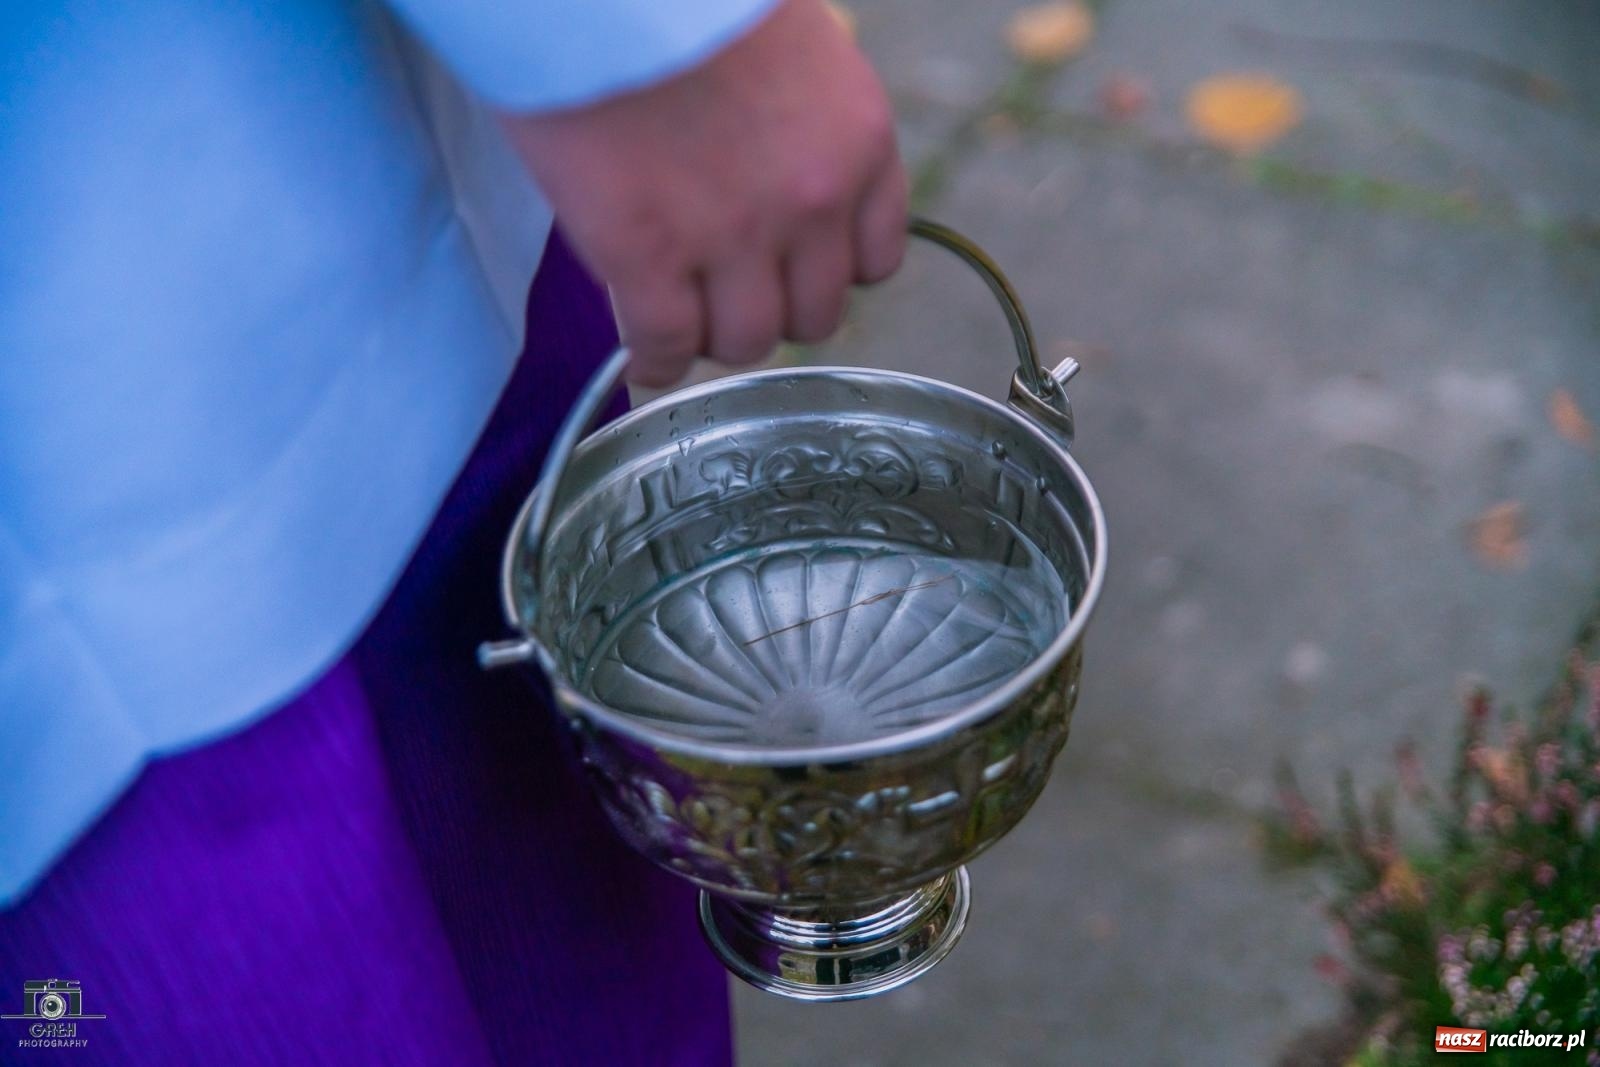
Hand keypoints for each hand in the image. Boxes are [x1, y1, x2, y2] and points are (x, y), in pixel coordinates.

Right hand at [499, 0, 907, 386]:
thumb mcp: (793, 42)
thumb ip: (803, 120)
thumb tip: (774, 173)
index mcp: (858, 140)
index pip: (875, 258)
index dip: (826, 269)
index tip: (793, 266)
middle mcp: (813, 200)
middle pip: (815, 315)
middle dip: (774, 309)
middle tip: (729, 294)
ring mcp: (732, 235)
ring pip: (747, 341)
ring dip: (716, 338)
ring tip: (683, 320)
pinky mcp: (647, 255)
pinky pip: (664, 344)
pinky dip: (655, 361)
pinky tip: (643, 356)